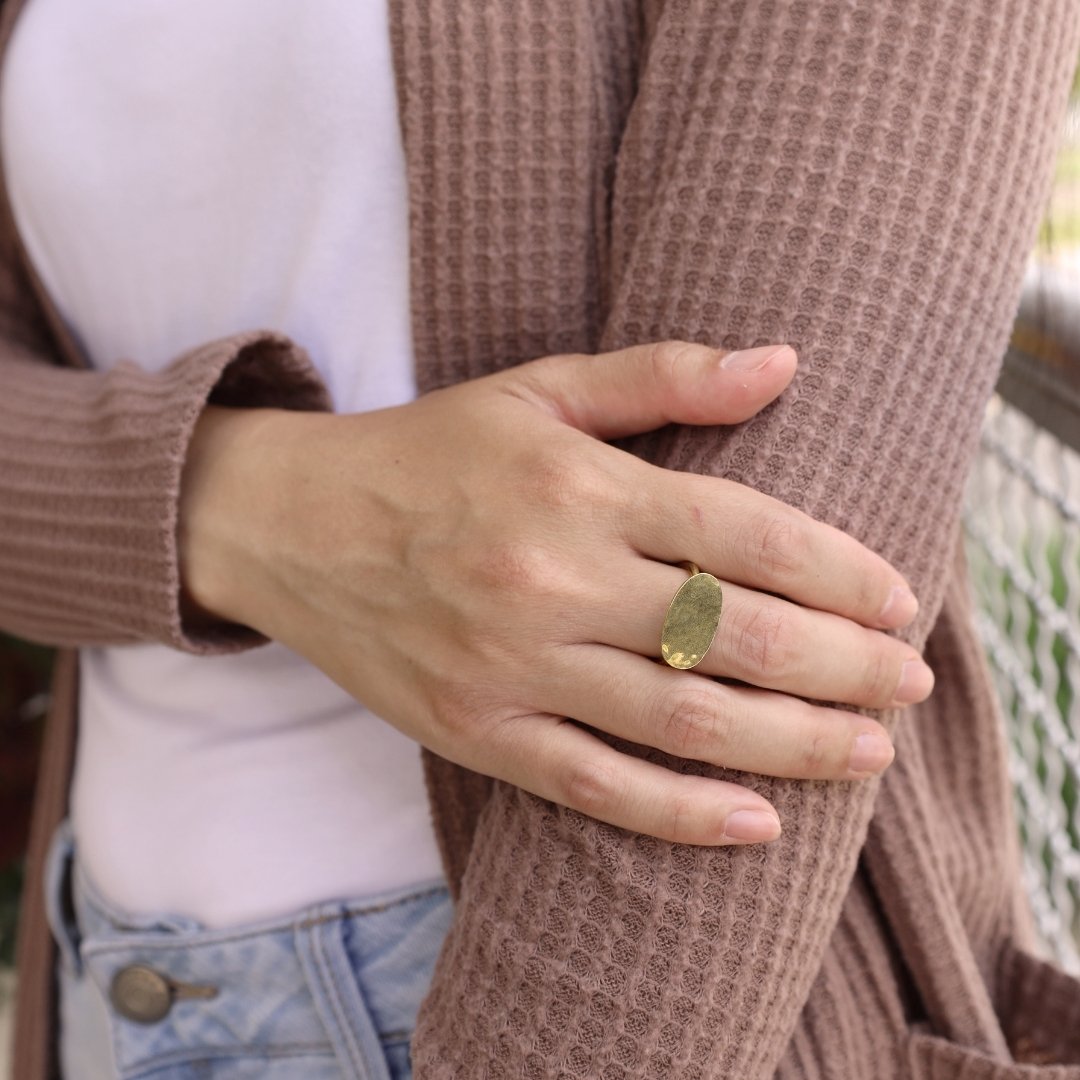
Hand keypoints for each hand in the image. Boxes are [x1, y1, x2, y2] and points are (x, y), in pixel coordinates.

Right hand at [179, 340, 931, 844]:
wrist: (290, 524)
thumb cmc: (428, 451)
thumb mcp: (537, 388)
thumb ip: (662, 375)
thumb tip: (784, 362)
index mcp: (575, 486)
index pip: (742, 532)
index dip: (838, 571)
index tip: (899, 600)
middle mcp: (549, 578)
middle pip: (731, 637)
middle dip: (842, 665)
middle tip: (910, 683)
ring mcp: (510, 666)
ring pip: (680, 723)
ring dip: (791, 745)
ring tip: (866, 754)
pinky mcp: (475, 731)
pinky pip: (595, 787)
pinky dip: (682, 816)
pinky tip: (757, 824)